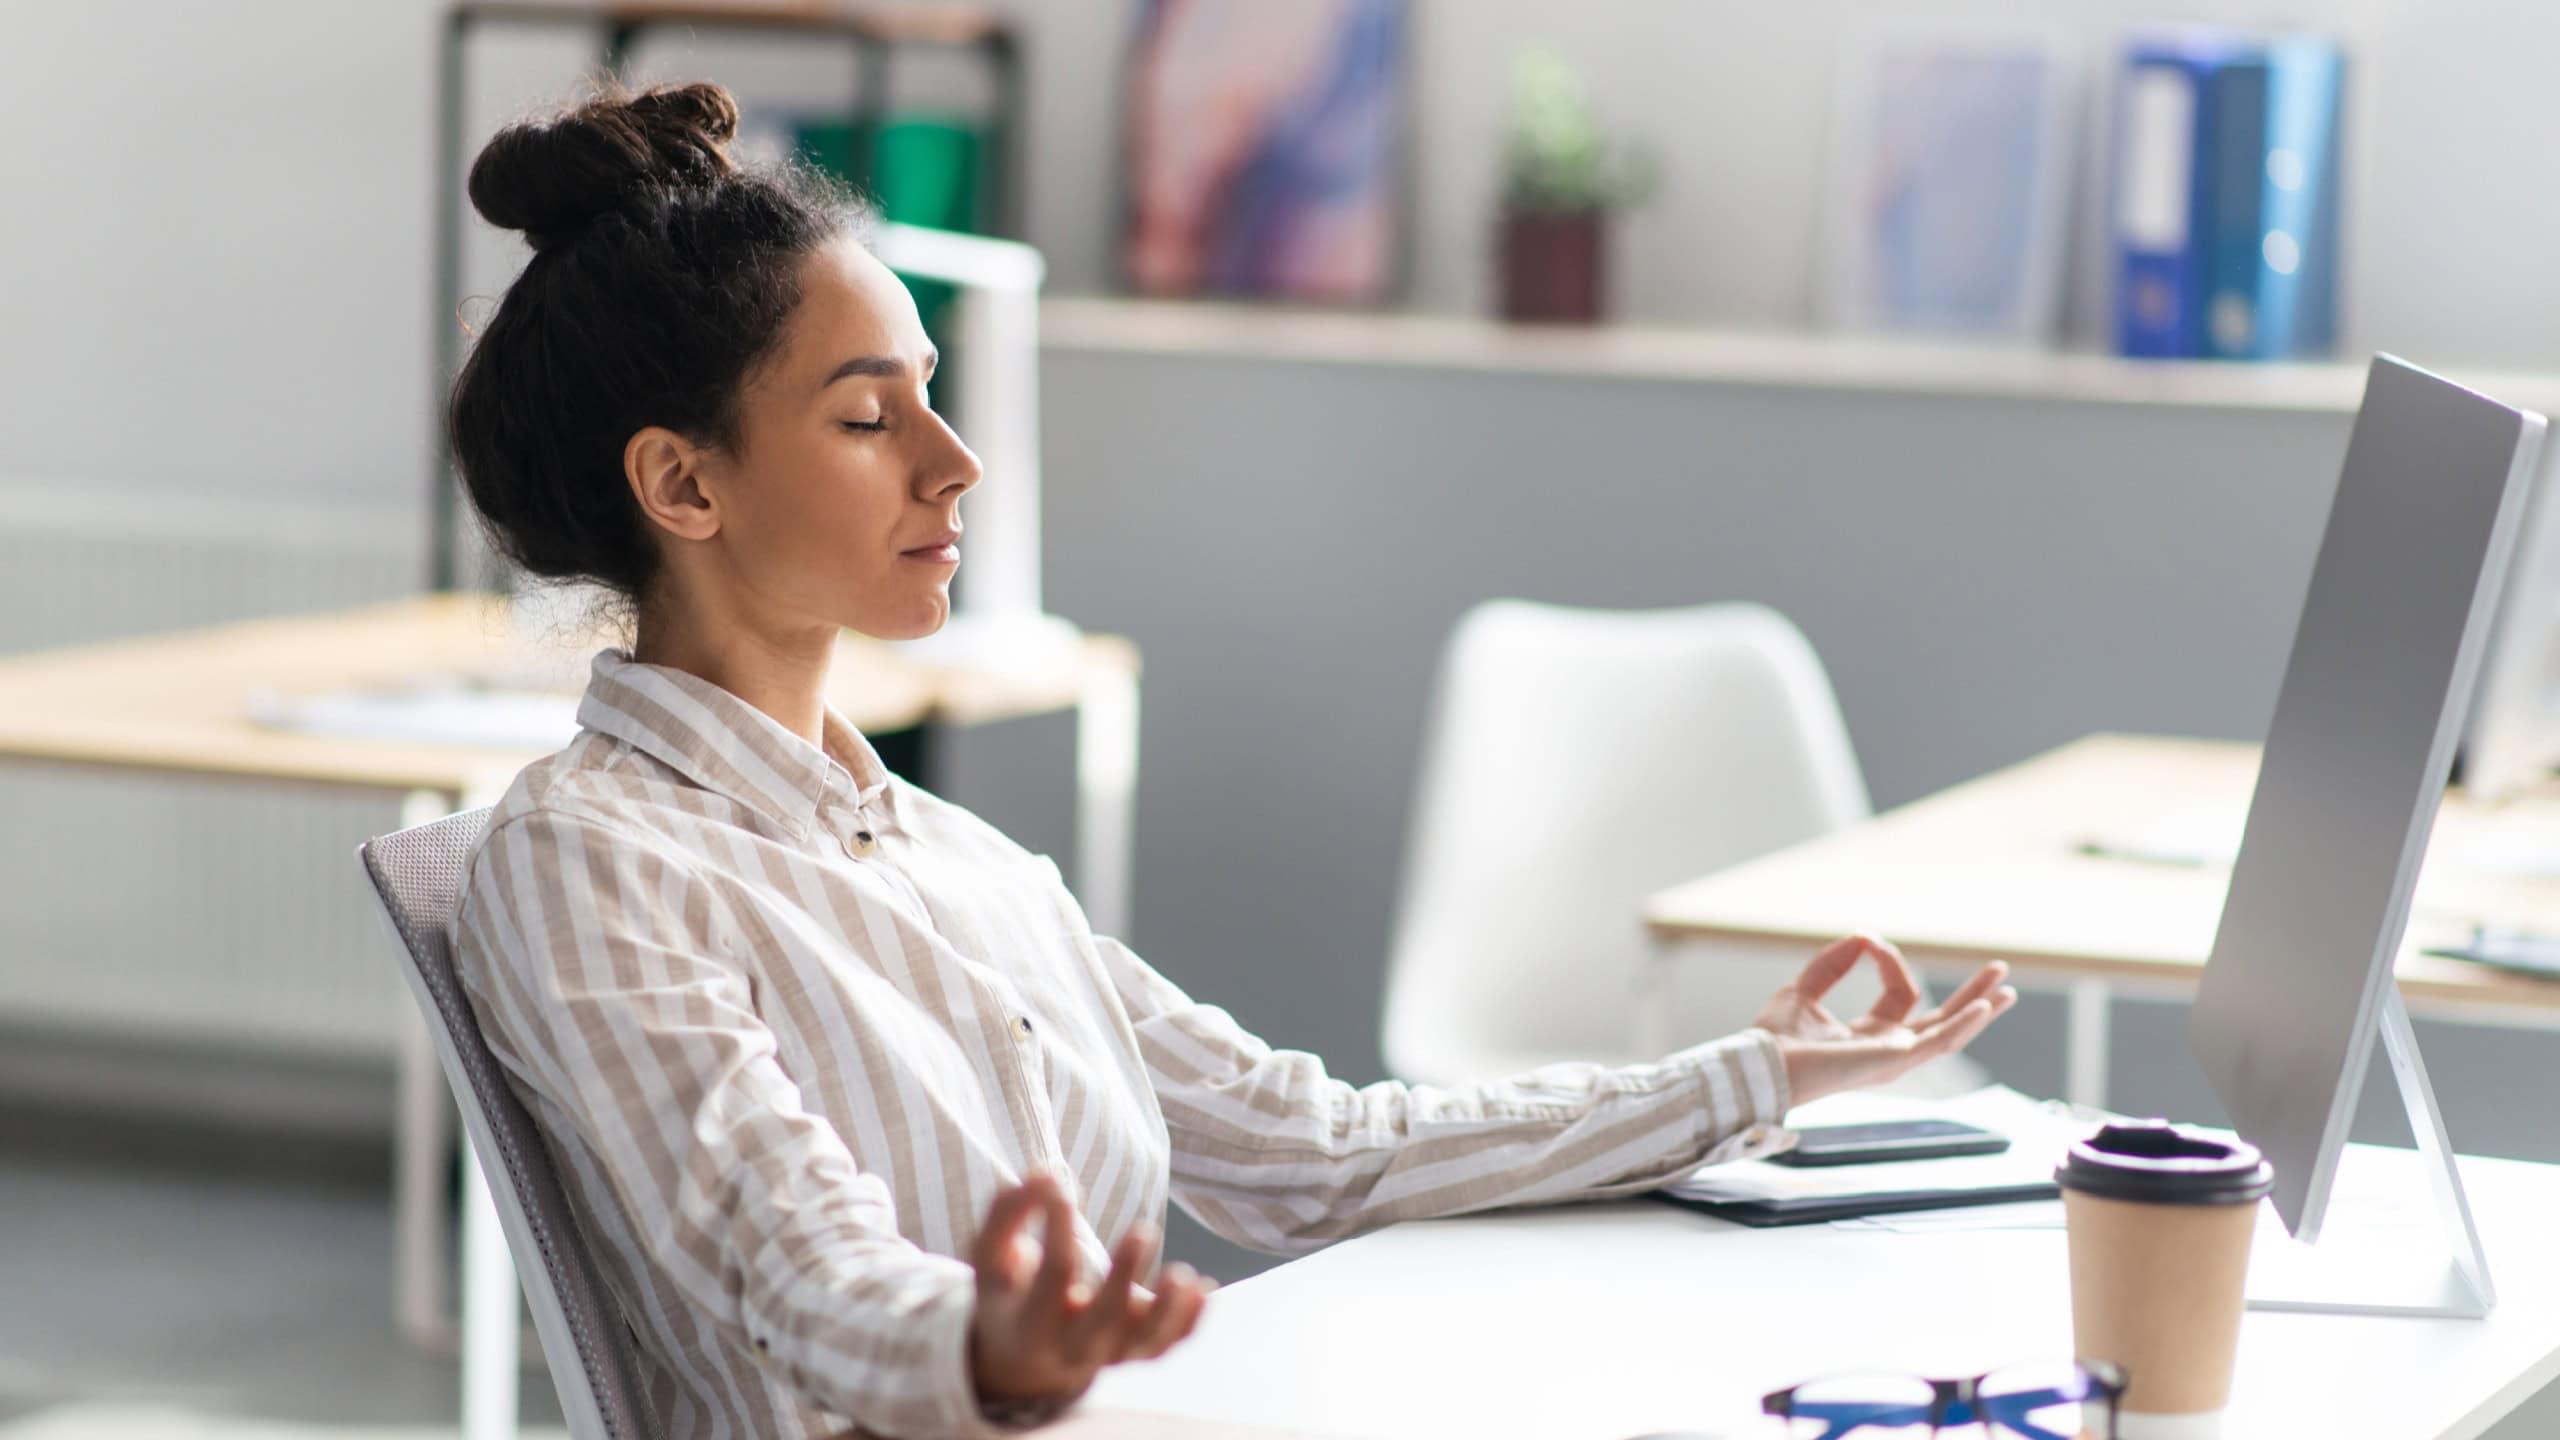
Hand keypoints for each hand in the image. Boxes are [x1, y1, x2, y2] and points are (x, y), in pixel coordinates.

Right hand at [967, 1172, 1214, 1410]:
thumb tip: (1045, 1173)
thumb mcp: (991, 1258)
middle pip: (1104, 1321)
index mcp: (1031, 1324)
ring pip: (1145, 1344)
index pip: (1054, 1275)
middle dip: (1124, 1278)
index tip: (1060, 1182)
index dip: (1059, 1226)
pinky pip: (1166, 1345)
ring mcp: (1108, 1354)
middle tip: (1143, 1229)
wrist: (1023, 1355)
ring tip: (1185, 1275)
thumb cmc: (1008, 1292)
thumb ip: (1008, 1214)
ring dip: (1168, 1311)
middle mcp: (1072, 1347)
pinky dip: (1188, 1323)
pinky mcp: (1135, 1352)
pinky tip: (1205, 1290)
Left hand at [1754, 933, 2016, 1107]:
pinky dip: (1963, 1024)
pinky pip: (1937, 1044)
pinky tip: (1983, 1007)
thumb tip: (1862, 937)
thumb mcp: (1804, 990)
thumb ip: (1831, 964)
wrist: (1763, 1063)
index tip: (1867, 941)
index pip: (1901, 994)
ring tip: (2006, 989)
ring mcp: (1895, 1059)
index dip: (1890, 961)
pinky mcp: (1894, 1062)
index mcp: (1869, 1036)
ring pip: (1949, 1034)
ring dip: (1979, 1010)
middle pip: (1942, 1020)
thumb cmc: (1775, 1039)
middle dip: (1972, 996)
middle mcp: (1888, 1050)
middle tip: (1999, 971)